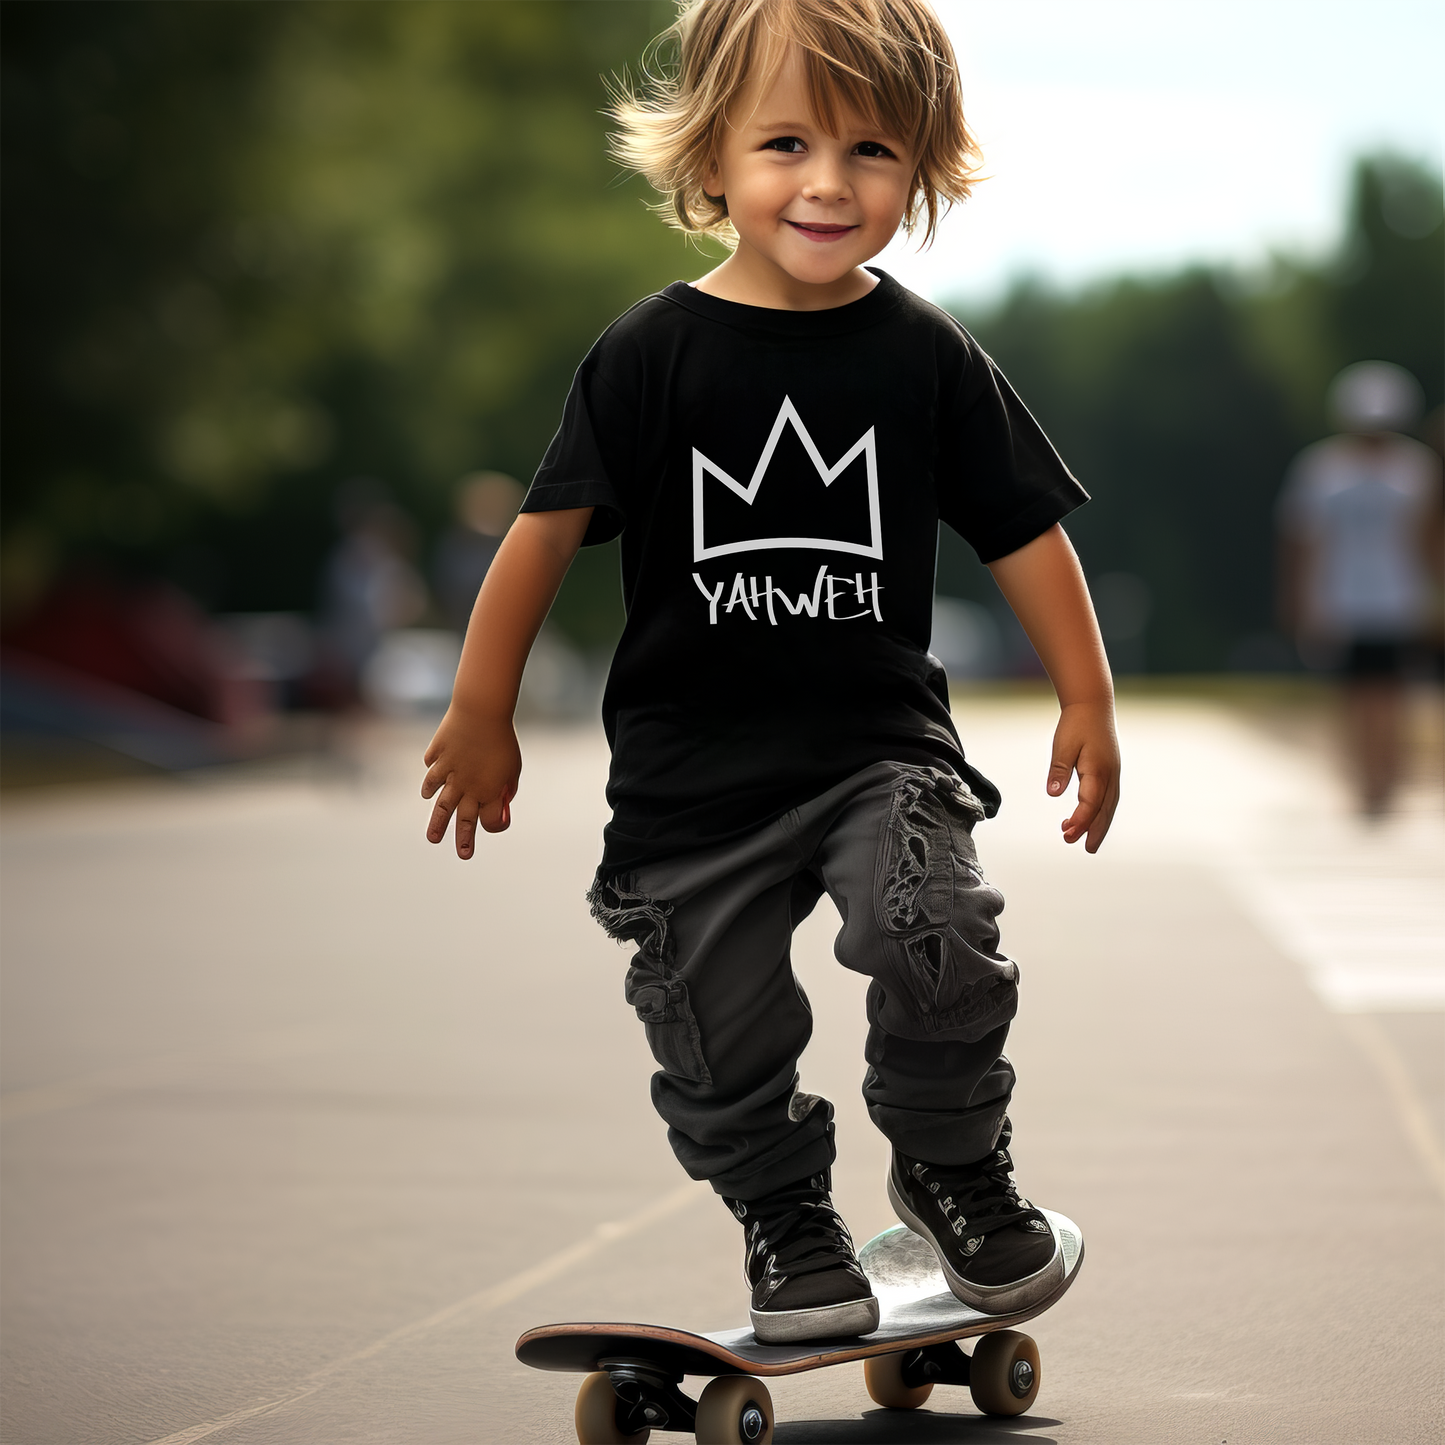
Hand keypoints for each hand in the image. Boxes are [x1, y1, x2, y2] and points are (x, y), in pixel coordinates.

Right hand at [421, 705, 520, 858]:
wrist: (481, 711)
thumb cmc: (502, 740)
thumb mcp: (512, 767)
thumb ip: (506, 789)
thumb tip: (501, 806)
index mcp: (488, 790)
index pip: (487, 821)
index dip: (492, 826)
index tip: (492, 824)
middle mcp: (466, 786)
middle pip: (463, 819)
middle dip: (463, 839)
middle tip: (463, 855)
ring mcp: (449, 772)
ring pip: (440, 803)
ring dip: (437, 822)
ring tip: (433, 837)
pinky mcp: (437, 756)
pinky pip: (432, 770)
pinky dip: (430, 781)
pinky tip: (429, 789)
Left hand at [1046, 700, 1119, 851]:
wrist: (1092, 705)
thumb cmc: (1076, 725)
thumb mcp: (1062, 746)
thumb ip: (1058, 770)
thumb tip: (1053, 793)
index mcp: (1098, 770)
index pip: (1090, 803)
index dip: (1080, 820)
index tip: (1066, 832)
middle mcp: (1110, 775)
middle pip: (1104, 810)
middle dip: (1094, 831)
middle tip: (1084, 849)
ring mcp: (1113, 774)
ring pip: (1108, 806)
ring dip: (1099, 825)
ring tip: (1088, 842)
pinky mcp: (1110, 772)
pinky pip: (1108, 798)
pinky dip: (1101, 812)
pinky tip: (1090, 818)